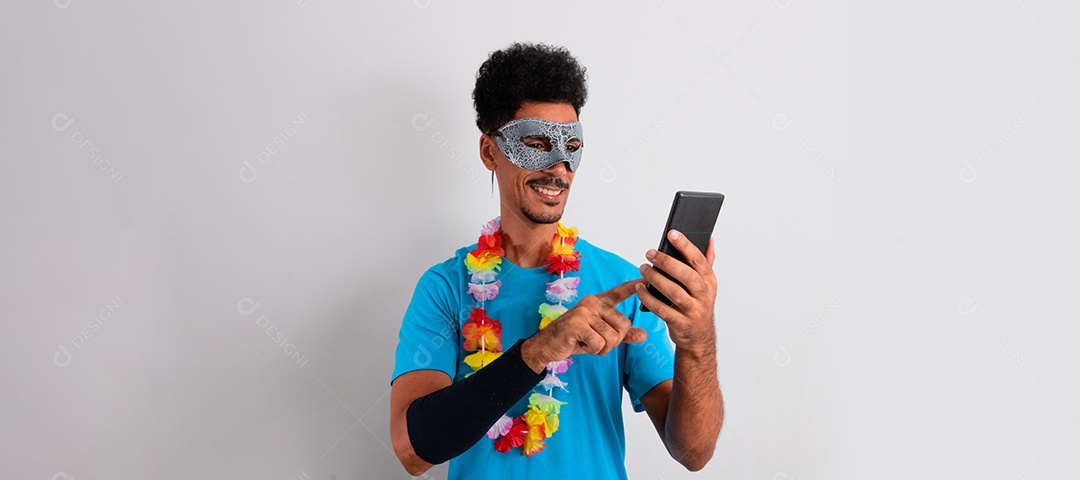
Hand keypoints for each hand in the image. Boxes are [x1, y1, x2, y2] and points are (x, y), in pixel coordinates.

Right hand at [521, 278, 647, 371]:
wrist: (546, 345)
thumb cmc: (574, 338)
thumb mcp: (601, 336)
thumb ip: (622, 335)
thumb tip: (643, 335)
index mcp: (598, 302)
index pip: (619, 291)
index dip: (634, 286)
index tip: (646, 278)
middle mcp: (592, 302)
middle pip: (623, 325)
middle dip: (614, 342)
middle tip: (597, 342)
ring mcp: (584, 311)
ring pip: (612, 337)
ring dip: (602, 348)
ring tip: (587, 343)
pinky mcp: (576, 323)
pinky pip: (599, 343)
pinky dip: (592, 350)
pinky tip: (580, 344)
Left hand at [635, 229, 717, 352]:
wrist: (699, 336)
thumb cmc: (698, 304)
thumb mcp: (706, 284)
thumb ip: (707, 261)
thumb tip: (709, 239)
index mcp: (710, 281)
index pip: (699, 260)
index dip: (685, 246)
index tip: (671, 233)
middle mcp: (704, 295)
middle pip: (686, 275)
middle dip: (667, 262)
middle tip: (650, 253)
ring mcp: (693, 310)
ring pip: (674, 292)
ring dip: (656, 279)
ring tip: (643, 268)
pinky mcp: (680, 323)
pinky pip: (662, 310)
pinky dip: (649, 298)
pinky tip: (639, 288)